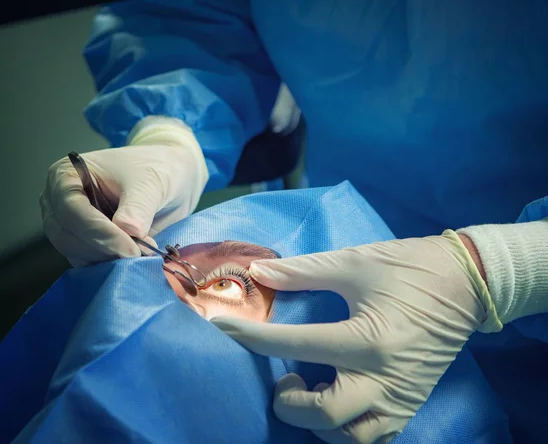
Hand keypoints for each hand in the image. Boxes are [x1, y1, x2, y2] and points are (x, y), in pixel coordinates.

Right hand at [40, 118, 207, 265]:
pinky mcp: (84, 244)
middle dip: (102, 249)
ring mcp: (69, 225)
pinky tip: (134, 260)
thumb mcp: (150, 181)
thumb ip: (137, 206)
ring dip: (108, 260)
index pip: (70, 208)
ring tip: (141, 254)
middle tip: (137, 255)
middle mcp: (58, 202)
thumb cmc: (154, 168)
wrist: (169, 176)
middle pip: (66, 235)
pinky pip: (89, 262)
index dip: (97, 231)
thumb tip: (128, 231)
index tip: (129, 247)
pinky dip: (110, 265)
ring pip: (76, 253)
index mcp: (66, 175)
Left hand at [212, 231, 499, 443]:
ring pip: (350, 437)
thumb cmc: (407, 267)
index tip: (221, 330)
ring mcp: (401, 396)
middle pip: (324, 414)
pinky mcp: (411, 402)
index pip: (296, 344)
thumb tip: (258, 271)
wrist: (467, 283)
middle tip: (281, 378)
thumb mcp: (352, 262)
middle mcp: (384, 377)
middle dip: (289, 402)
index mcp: (368, 337)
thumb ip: (302, 271)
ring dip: (318, 422)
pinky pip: (374, 434)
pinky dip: (346, 427)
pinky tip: (334, 400)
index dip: (251, 338)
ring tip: (308, 390)